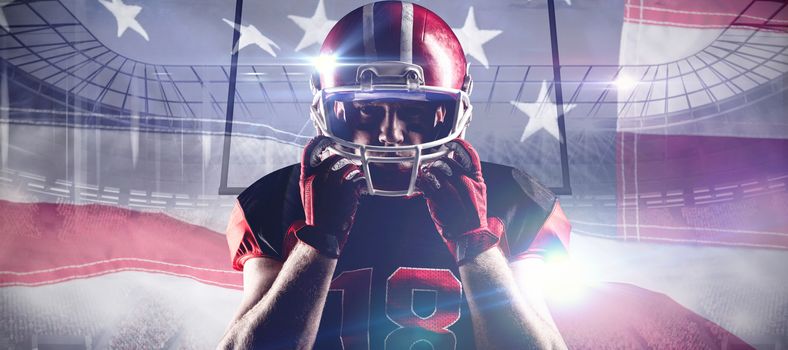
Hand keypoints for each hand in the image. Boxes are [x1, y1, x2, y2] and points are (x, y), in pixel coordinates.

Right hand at [295, 136, 364, 257]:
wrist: (322, 235)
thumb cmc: (317, 218)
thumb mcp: (309, 197)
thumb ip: (314, 182)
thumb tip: (323, 169)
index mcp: (306, 180)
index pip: (308, 154)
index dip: (316, 143)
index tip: (323, 138)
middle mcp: (318, 178)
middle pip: (333, 159)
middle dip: (342, 160)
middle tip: (348, 166)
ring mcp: (332, 183)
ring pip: (347, 167)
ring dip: (354, 170)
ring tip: (356, 177)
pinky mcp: (346, 190)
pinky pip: (356, 178)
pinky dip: (360, 181)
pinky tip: (361, 187)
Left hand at [417, 139, 500, 264]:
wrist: (470, 237)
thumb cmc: (472, 215)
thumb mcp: (477, 194)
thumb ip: (468, 178)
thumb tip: (453, 162)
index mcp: (477, 181)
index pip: (470, 156)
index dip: (460, 146)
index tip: (451, 143)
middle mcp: (467, 184)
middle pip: (448, 163)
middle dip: (439, 163)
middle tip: (434, 167)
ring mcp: (453, 192)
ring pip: (436, 172)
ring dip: (429, 172)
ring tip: (428, 176)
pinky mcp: (440, 201)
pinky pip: (426, 185)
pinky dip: (422, 183)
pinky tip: (421, 185)